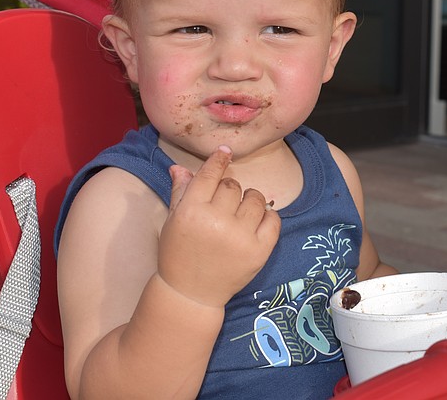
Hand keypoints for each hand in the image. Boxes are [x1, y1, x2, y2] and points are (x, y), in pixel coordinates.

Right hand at [158, 146, 280, 307]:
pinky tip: (255, 222)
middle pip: (233, 186)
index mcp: (191, 212)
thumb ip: (180, 192)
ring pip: (256, 199)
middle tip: (223, 203)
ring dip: (250, 200)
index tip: (225, 153)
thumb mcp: (173, 220)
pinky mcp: (259, 252)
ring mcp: (240, 237)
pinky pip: (273, 219)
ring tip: (240, 212)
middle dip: (230, 189)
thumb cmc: (179, 253)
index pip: (210, 175)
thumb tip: (180, 166)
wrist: (191, 293)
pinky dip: (268, 216)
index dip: (219, 161)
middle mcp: (216, 222)